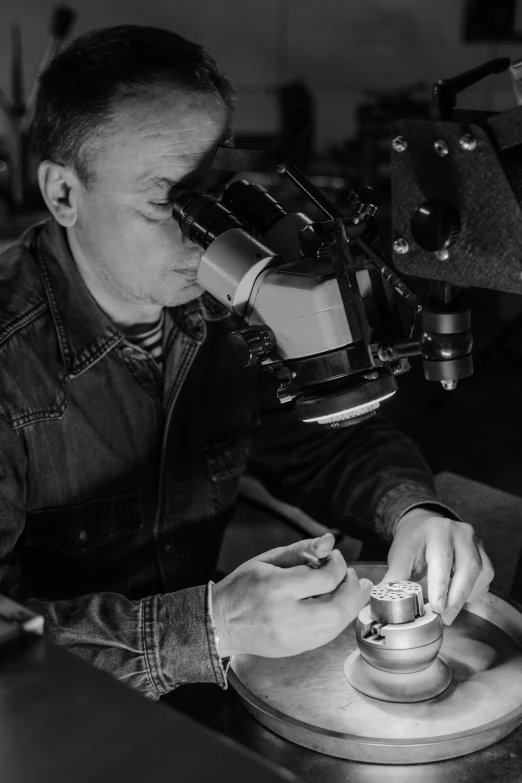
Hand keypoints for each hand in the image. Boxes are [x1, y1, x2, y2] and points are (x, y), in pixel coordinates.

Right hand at [212, 533, 372, 657]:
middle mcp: (287, 617)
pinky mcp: (295, 650)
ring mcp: (292, 638)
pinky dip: (337, 620)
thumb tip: (329, 541)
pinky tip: (336, 606)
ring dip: (349, 606)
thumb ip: (302, 549)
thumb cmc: (242, 587)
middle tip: (354, 578)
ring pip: (337, 627)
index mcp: (277, 588)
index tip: (334, 558)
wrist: (220, 623)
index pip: (325, 578)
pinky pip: (327, 636)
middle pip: (338, 609)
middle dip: (353, 591)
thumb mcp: (268, 559)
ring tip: (351, 590)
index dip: (338, 564)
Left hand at [383, 508, 493, 624]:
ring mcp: (475, 541)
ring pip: (481, 573)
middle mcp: (460, 532)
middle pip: (468, 566)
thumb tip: (387, 603)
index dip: (441, 585)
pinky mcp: (483, 553)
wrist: (423, 528)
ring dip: (466, 595)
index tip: (438, 607)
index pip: (442, 558)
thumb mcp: (400, 557)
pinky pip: (486, 576)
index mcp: (437, 529)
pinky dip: (474, 591)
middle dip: (457, 597)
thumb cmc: (413, 543)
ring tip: (449, 608)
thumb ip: (395, 579)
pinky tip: (458, 596)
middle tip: (445, 617)